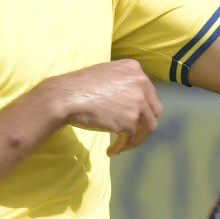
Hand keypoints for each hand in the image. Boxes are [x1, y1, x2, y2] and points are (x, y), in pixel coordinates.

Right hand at [41, 60, 160, 155]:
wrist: (66, 97)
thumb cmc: (79, 86)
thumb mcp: (106, 73)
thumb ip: (123, 82)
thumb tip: (132, 100)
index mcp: (135, 68)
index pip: (149, 93)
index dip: (142, 109)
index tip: (132, 119)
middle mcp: (141, 82)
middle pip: (154, 110)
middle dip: (144, 124)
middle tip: (131, 134)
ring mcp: (137, 101)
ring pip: (148, 126)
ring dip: (136, 138)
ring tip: (121, 145)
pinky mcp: (130, 120)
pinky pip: (133, 138)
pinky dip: (123, 146)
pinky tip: (111, 150)